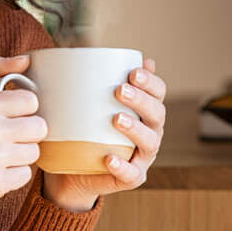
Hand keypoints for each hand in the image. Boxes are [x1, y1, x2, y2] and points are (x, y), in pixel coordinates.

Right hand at [0, 54, 46, 228]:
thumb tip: (26, 60)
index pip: (31, 101)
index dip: (23, 111)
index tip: (8, 118)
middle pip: (39, 127)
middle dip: (26, 135)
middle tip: (5, 140)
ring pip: (34, 152)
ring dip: (20, 157)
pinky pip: (26, 175)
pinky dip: (13, 177)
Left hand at [41, 58, 166, 211]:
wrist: (73, 171)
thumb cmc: (82, 130)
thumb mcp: (84, 105)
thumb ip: (89, 82)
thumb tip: (86, 53)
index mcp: (144, 112)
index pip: (158, 93)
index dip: (151, 82)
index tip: (133, 71)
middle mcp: (150, 132)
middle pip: (157, 114)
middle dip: (141, 100)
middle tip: (119, 90)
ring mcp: (142, 157)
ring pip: (149, 142)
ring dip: (135, 129)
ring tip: (116, 119)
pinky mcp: (131, 178)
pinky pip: (131, 174)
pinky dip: (122, 166)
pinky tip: (109, 158)